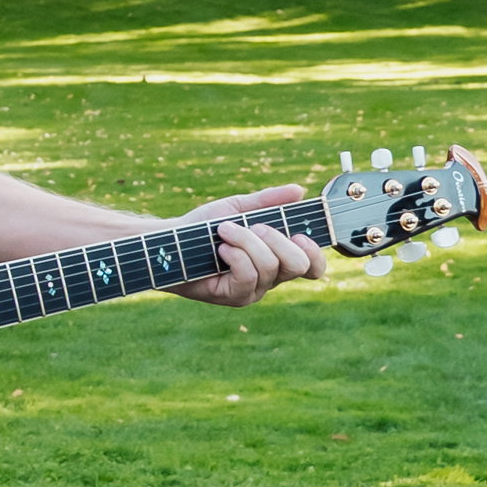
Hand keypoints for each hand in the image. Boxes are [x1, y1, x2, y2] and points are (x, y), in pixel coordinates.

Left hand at [173, 183, 324, 307]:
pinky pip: (248, 276)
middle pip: (299, 265)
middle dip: (278, 240)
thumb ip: (269, 200)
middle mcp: (271, 277)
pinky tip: (221, 248)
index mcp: (278, 257)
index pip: (313, 266)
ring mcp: (254, 290)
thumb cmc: (204, 227)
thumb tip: (299, 190)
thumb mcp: (238, 208)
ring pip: (270, 266)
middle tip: (255, 226)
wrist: (171, 242)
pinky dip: (236, 255)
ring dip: (247, 241)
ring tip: (225, 231)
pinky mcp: (235, 296)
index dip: (316, 252)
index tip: (299, 234)